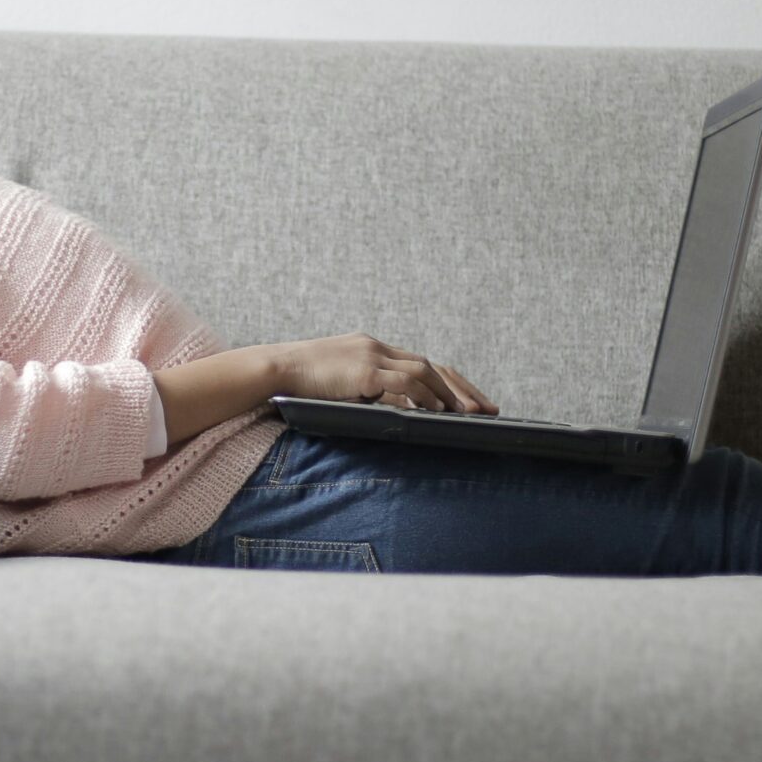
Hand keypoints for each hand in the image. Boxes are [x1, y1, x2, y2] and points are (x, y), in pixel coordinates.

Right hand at [269, 333, 499, 414]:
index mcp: (372, 348)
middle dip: (462, 388)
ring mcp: (369, 356)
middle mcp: (375, 347)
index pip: (422, 362)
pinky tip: (438, 412)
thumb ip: (364, 390)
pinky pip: (402, 383)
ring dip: (449, 395)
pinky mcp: (362, 371)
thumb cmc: (300, 382)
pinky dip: (424, 397)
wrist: (274, 369)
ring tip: (469, 415)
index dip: (450, 382)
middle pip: (431, 365)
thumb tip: (390, 412)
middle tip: (487, 409)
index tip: (472, 401)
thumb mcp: (338, 382)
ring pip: (423, 371)